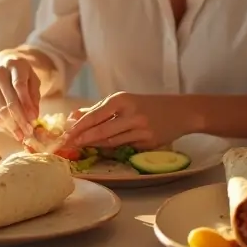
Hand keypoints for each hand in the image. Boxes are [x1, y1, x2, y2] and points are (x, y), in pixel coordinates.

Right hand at [0, 51, 40, 141]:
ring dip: (11, 126)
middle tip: (29, 132)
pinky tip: (11, 131)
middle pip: (9, 101)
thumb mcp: (33, 81)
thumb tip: (33, 117)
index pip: (19, 85)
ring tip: (22, 135)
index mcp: (14, 65)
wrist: (4, 67)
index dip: (26, 103)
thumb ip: (34, 97)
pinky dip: (2, 126)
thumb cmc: (23, 76)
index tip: (34, 119)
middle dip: (20, 120)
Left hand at [63, 92, 198, 150]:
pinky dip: (111, 147)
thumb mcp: (124, 101)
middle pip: (101, 130)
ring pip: (111, 141)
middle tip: (67, 144)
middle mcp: (131, 114)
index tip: (65, 134)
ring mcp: (140, 130)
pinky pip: (124, 146)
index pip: (95, 115)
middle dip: (82, 139)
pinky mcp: (147, 142)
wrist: (181, 112)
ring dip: (94, 145)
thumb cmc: (148, 105)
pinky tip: (102, 147)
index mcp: (122, 100)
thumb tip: (74, 116)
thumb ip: (99, 109)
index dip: (78, 126)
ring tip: (81, 146)